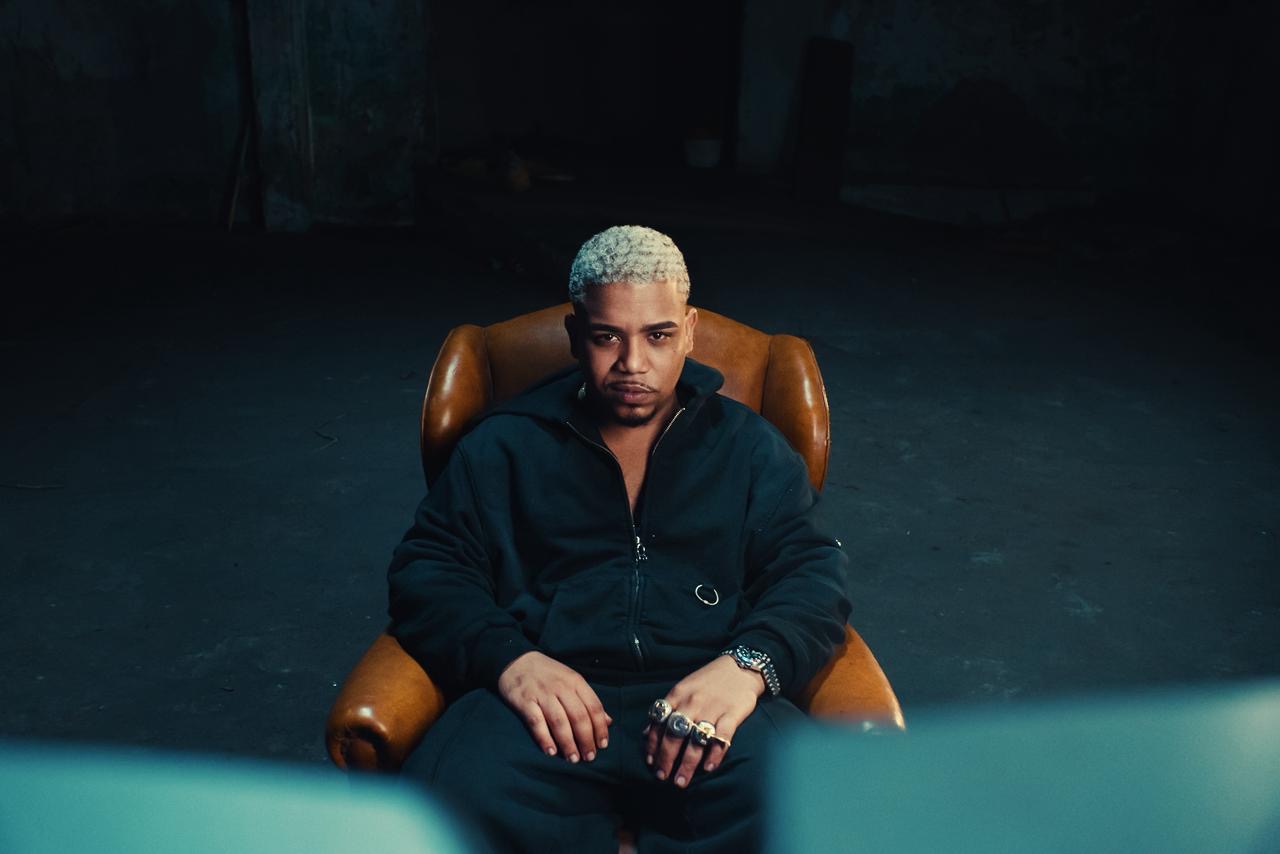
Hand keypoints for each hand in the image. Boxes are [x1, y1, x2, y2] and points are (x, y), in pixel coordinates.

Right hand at [497, 650, 612, 762]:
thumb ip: (588, 700)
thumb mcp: (571, 680)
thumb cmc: (548, 674)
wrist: (515, 660)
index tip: (602, 745)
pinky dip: (544, 738)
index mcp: (575, 681)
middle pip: (578, 716)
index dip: (600, 728)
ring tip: (573, 759)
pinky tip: (551, 751)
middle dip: (586, 740)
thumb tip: (608, 721)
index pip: (594, 706)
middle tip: (589, 758)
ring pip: (559, 722)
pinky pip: (536, 722)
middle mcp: (561, 687)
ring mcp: (542, 693)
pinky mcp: (524, 700)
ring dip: (568, 743)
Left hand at [643, 655, 763, 787]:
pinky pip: (721, 738)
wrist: (740, 667)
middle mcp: (692, 702)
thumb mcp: (683, 687)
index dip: (653, 744)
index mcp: (678, 694)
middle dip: (666, 759)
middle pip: (674, 735)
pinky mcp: (732, 714)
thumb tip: (648, 732)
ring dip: (686, 764)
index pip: (659, 722)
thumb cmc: (708, 680)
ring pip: (695, 741)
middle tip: (662, 777)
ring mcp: (712, 709)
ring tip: (681, 781)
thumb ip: (667, 708)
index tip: (650, 762)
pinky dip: (714, 755)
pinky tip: (708, 768)